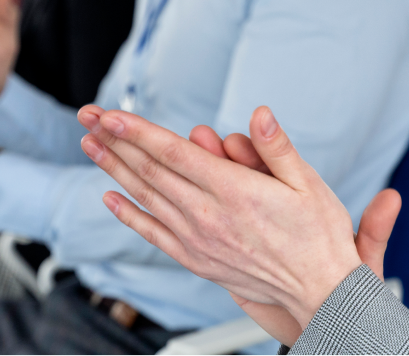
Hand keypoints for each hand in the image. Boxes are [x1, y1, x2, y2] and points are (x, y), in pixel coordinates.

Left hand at [77, 105, 399, 337]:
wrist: (320, 294)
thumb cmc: (317, 236)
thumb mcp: (308, 184)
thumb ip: (277, 148)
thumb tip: (260, 114)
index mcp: (234, 191)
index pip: (173, 153)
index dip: (138, 131)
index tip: (110, 115)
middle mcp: (208, 215)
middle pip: (150, 170)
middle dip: (115, 140)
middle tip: (88, 118)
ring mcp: (198, 239)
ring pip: (146, 197)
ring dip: (114, 168)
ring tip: (90, 145)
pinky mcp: (196, 259)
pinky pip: (153, 233)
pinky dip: (128, 213)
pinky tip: (110, 197)